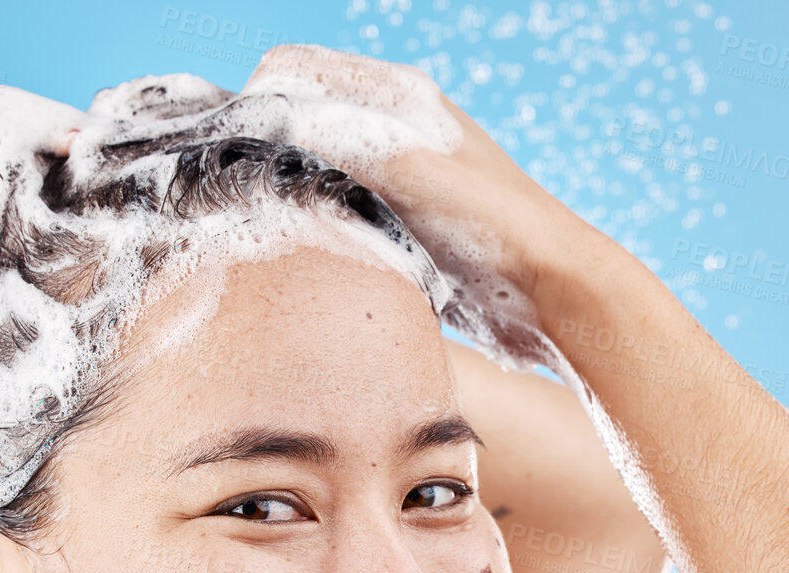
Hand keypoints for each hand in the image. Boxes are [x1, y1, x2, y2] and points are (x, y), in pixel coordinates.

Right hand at [241, 44, 598, 304]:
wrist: (552, 287)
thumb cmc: (498, 225)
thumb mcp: (414, 174)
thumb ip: (349, 142)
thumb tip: (277, 119)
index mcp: (401, 95)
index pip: (297, 68)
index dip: (258, 99)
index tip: (235, 146)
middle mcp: (395, 126)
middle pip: (299, 114)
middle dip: (262, 141)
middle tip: (237, 187)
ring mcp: (396, 174)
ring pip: (313, 164)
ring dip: (284, 183)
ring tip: (262, 216)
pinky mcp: (400, 220)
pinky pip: (335, 208)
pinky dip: (311, 218)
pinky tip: (303, 245)